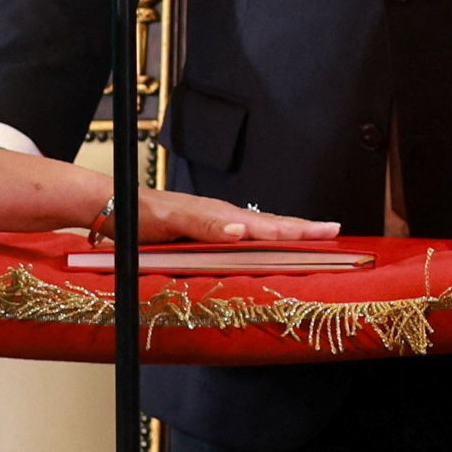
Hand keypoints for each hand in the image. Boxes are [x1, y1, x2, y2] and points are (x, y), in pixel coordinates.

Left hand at [133, 189, 340, 243]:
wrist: (115, 205)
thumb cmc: (140, 214)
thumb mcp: (170, 220)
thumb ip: (205, 225)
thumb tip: (241, 230)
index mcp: (222, 217)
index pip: (269, 227)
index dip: (300, 231)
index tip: (330, 231)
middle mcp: (224, 219)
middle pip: (273, 224)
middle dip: (305, 228)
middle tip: (336, 230)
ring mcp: (217, 224)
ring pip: (262, 230)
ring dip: (289, 234)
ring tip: (314, 236)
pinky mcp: (207, 232)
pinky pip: (246, 237)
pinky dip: (266, 240)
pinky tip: (270, 246)